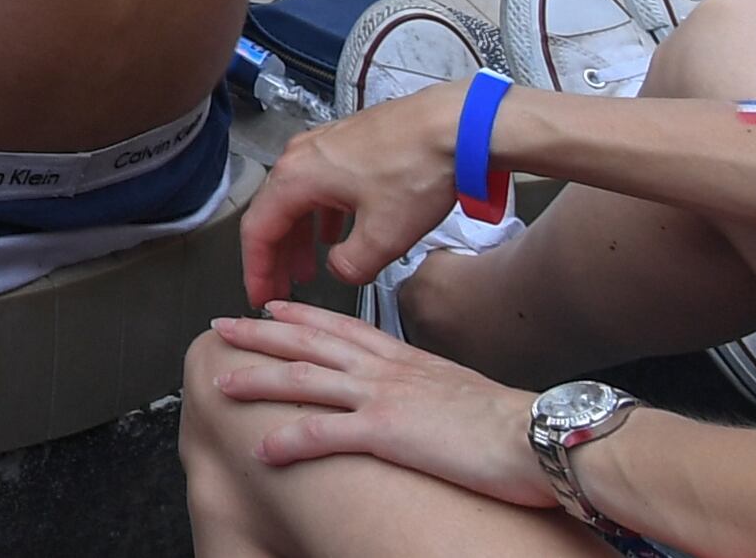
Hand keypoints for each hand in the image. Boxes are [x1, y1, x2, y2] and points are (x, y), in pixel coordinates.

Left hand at [196, 306, 550, 505]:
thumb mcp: (460, 391)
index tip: (273, 306)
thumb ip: (430, 388)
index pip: (342, 325)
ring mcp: (381, 397)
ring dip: (257, 380)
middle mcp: (386, 369)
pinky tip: (262, 448)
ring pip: (303, 379)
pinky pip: (322, 433)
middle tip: (221, 326)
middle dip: (260, 333)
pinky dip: (287, 440)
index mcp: (405, 357)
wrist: (535, 435)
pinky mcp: (385, 432)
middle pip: (309, 341)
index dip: (302, 314)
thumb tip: (422, 399)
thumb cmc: (510, 423)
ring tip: (220, 383)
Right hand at [237, 87, 465, 307]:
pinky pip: (320, 186)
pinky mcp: (349, 144)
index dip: (257, 269)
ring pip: (297, 198)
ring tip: (308, 269)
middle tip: (279, 288)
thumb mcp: (384, 235)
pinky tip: (338, 232)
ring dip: (299, 237)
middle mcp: (302, 156)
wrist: (456, 126)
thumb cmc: (418, 167)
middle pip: (273, 213)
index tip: (260, 295)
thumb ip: (352, 265)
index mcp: (297, 176)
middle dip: (275, 257)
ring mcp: (325, 146)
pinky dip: (320, 216)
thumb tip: (340, 270)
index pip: (259, 230)